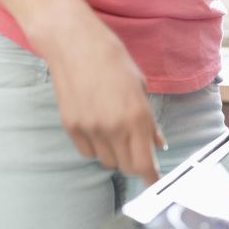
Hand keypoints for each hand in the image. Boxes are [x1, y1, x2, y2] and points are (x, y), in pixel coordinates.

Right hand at [26, 0, 165, 186]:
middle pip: (126, 167)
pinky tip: (98, 128)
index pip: (144, 163)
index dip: (151, 177)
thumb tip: (157, 143)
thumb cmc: (113, 60)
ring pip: (107, 161)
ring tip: (115, 131)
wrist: (75, 45)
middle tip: (137, 150)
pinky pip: (87, 152)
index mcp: (137, 116)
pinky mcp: (71, 127)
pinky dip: (95, 147)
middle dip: (134, 163)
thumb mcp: (140, 87)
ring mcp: (90, 129)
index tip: (154, 184)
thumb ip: (149, 121)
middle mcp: (114, 127)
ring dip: (115, 154)